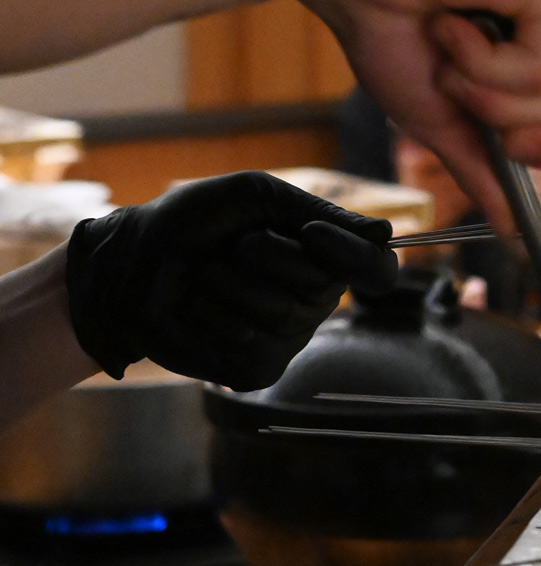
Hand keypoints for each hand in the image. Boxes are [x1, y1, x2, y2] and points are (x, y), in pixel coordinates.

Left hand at [65, 171, 397, 390]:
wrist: (131, 262)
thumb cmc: (194, 222)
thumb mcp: (255, 196)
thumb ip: (317, 209)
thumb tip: (385, 232)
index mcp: (325, 258)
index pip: (378, 270)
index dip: (357, 255)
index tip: (312, 232)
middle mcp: (316, 302)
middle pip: (326, 286)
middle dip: (271, 255)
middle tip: (236, 245)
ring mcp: (289, 339)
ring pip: (285, 314)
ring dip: (232, 284)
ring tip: (205, 274)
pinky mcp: (257, 369)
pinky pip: (253, 345)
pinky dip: (214, 317)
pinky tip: (196, 307)